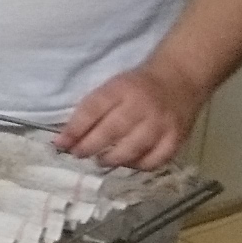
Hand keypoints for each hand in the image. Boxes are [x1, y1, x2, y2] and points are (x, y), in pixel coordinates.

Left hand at [55, 61, 207, 170]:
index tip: (60, 143)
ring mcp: (161, 123)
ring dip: (112, 159)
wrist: (181, 77)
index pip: (94, 109)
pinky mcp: (176, 138)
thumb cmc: (138, 86)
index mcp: (123, 88)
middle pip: (112, 131)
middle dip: (90, 146)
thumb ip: (93, 110)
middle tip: (79, 154)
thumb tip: (67, 138)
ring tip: (102, 160)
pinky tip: (128, 163)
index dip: (75, 129)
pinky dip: (138, 165)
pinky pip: (155, 160)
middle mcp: (142, 106)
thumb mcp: (114, 87)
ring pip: (133, 149)